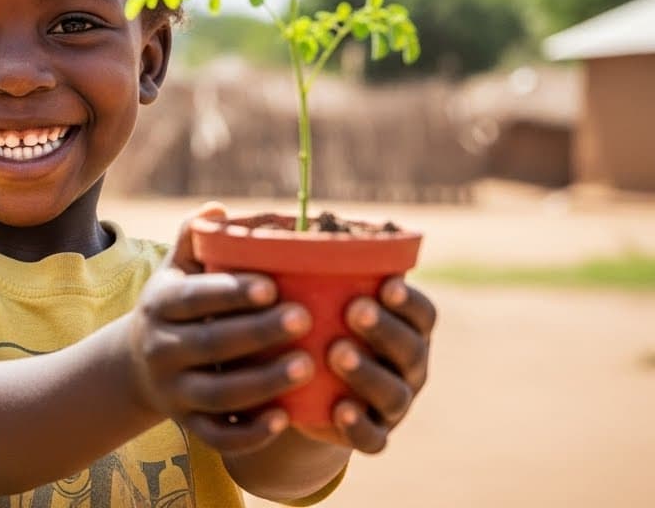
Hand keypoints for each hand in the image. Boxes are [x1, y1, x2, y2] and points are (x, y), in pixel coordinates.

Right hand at [126, 204, 313, 455]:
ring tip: (307, 366)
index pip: (195, 298)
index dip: (232, 293)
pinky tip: (285, 420)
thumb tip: (216, 209)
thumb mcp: (176, 271)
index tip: (273, 285)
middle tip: (305, 319)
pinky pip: (218, 436)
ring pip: (218, 394)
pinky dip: (249, 435)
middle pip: (211, 345)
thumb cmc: (176, 305)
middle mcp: (162, 349)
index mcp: (161, 304)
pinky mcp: (188, 425)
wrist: (137, 365)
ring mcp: (173, 392)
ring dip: (263, 383)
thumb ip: (194, 239)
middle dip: (258, 333)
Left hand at [299, 277, 436, 452]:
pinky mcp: (372, 434)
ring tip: (337, 353)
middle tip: (354, 310)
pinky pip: (374, 438)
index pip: (423, 314)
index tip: (384, 284)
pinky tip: (339, 410)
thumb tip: (232, 215)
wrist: (310, 393)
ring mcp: (394, 404)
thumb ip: (298, 266)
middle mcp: (409, 365)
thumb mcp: (313, 299)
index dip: (408, 301)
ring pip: (393, 392)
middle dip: (384, 329)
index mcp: (406, 328)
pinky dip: (360, 426)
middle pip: (410, 349)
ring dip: (367, 372)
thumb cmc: (316, 329)